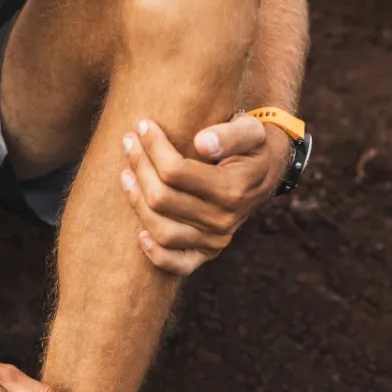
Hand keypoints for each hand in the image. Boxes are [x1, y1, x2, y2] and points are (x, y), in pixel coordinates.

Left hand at [120, 115, 288, 275]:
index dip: (154, 148)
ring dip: (136, 203)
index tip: (143, 126)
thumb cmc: (252, 146)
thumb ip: (231, 134)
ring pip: (162, 231)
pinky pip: (179, 265)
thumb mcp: (251, 130)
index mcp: (232, 189)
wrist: (265, 173)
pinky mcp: (208, 253)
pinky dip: (156, 255)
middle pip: (162, 199)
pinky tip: (139, 234)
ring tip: (125, 174)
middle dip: (140, 167)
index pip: (176, 171)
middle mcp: (223, 220)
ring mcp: (215, 240)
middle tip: (129, 142)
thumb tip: (201, 143)